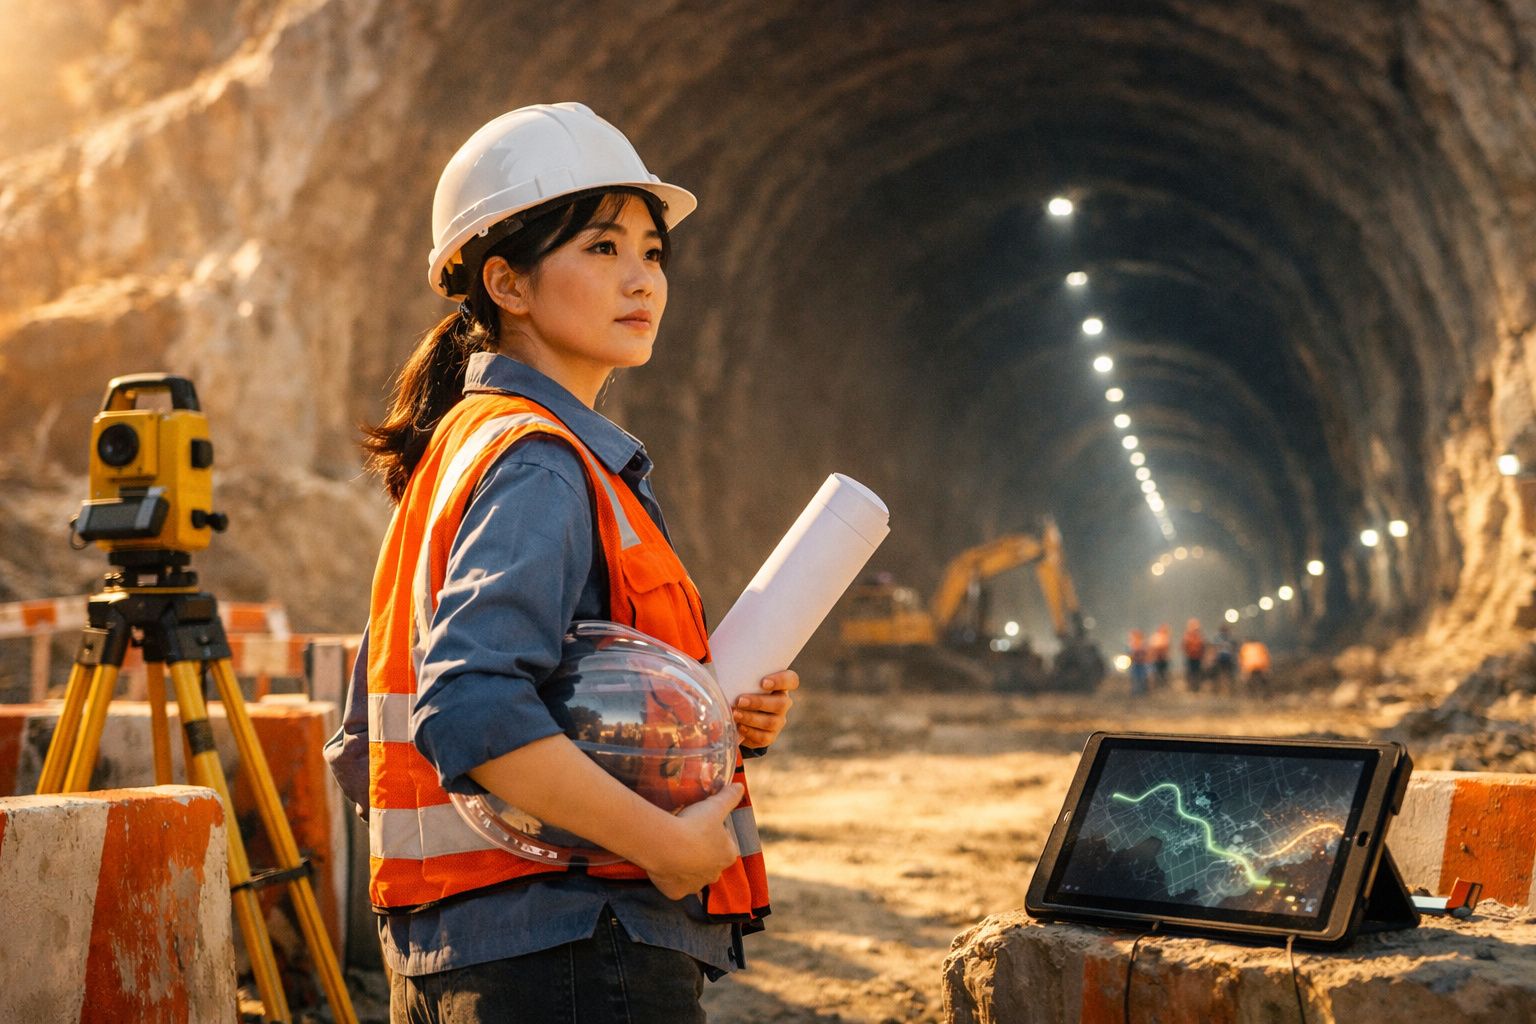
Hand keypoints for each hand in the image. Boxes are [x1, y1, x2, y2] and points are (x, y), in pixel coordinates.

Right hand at [645, 783, 743, 899]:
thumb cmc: (695, 825)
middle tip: (685, 835)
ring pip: (692, 875)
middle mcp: (714, 874)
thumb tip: (739, 787)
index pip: (724, 844)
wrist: (666, 844)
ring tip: (672, 848)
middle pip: (709, 861)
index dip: (712, 833)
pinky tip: (663, 862)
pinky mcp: (676, 893)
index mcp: (728, 855)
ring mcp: (694, 885)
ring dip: (685, 865)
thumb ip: (729, 796)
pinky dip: (669, 877)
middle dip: (699, 851)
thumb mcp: (715, 805)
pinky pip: (674, 885)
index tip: (699, 824)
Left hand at [734, 669, 797, 747]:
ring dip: (751, 718)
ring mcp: (778, 721)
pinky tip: (739, 727)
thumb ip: (737, 673)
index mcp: (779, 685)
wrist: (739, 716)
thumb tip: (713, 661)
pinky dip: (750, 732)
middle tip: (740, 700)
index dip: (781, 681)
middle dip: (759, 702)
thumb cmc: (740, 690)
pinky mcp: (770, 736)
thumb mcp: (741, 680)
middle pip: (781, 703)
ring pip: (771, 722)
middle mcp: (782, 703)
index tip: (763, 682)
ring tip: (735, 714)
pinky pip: (764, 737)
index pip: (791, 680)